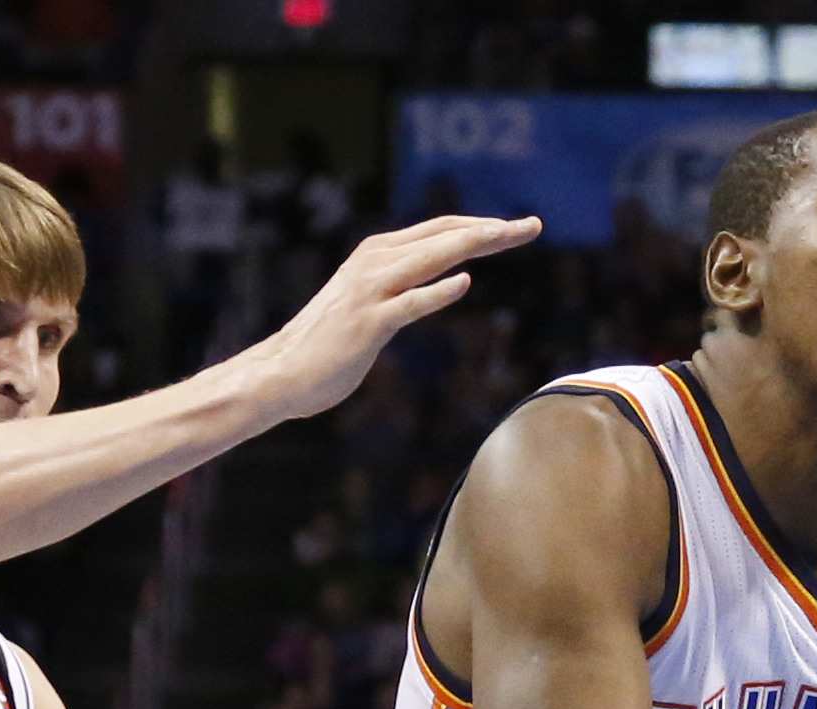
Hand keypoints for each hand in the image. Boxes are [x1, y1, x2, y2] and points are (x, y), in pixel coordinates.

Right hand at [242, 214, 541, 422]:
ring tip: (508, 235)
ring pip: (429, 258)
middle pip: (443, 236)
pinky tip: (462, 283)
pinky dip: (434, 292)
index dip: (481, 226)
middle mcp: (374, 263)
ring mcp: (370, 292)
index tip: (518, 228)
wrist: (282, 374)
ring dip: (472, 245)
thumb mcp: (371, 304)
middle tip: (533, 226)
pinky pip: (407, 304)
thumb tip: (439, 280)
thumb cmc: (329, 345)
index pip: (439, 230)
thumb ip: (402, 286)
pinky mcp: (367, 324)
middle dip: (491, 230)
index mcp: (377, 254)